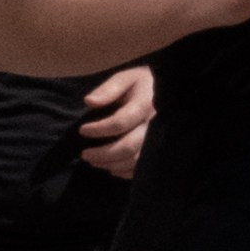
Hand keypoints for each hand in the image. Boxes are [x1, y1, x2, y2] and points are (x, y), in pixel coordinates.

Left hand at [79, 62, 153, 177]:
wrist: (166, 93)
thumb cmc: (140, 85)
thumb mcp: (125, 79)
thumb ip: (108, 89)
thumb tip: (89, 101)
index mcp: (145, 104)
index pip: (121, 122)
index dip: (99, 129)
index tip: (82, 130)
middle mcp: (154, 126)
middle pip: (128, 146)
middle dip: (103, 153)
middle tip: (85, 154)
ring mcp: (158, 140)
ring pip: (134, 160)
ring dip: (111, 163)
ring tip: (93, 161)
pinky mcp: (157, 151)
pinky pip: (142, 167)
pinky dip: (124, 171)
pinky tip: (111, 167)